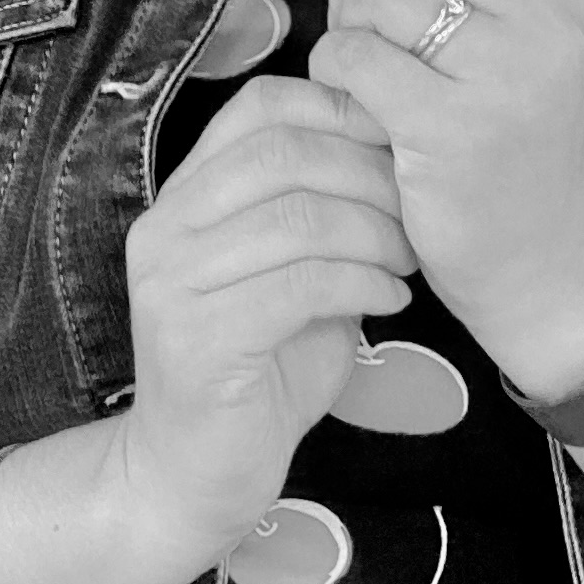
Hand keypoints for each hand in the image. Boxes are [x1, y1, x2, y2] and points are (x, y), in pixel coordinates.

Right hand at [114, 76, 412, 554]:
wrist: (195, 477)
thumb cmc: (258, 370)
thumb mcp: (291, 275)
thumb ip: (321, 215)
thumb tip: (397, 154)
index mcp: (183, 196)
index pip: (257, 106)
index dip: (337, 108)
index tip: (395, 144)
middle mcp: (165, 228)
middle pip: (282, 152)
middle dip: (367, 173)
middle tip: (417, 210)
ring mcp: (173, 283)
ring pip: (297, 217)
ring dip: (374, 232)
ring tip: (409, 262)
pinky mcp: (199, 341)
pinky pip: (300, 285)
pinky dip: (361, 284)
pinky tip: (390, 301)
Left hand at [310, 0, 583, 393]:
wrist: (540, 259)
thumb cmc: (508, 136)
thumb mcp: (522, 38)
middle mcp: (548, 19)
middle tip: (358, 12)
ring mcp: (506, 75)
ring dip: (348, 19)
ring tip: (362, 62)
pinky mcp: (452, 129)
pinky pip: (357, 56)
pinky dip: (335, 71)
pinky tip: (353, 101)